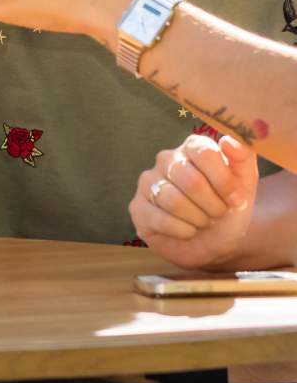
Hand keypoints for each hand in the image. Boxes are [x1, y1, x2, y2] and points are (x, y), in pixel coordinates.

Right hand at [129, 134, 258, 269]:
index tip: (235, 199)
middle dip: (212, 205)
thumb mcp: (245, 183)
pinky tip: (188, 231)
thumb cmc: (228, 207)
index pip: (204, 153)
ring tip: (203, 221)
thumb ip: (243, 156)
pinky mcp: (138, 207)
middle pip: (191, 181)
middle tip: (218, 214)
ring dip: (198, 219)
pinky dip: (183, 231)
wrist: (216, 242)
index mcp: (192, 147)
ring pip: (174, 201)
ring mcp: (148, 182)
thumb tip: (228, 140)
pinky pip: (160, 219)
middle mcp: (166, 159)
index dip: (223, 181)